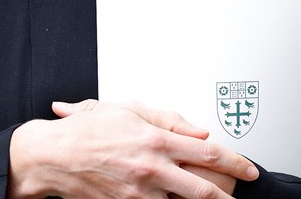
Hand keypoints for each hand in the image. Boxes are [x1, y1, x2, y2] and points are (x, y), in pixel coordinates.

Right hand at [8, 99, 258, 198]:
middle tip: (238, 198)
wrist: (51, 156)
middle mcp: (151, 168)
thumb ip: (171, 120)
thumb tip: (201, 132)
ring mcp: (138, 193)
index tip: (250, 170)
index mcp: (157, 140)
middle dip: (226, 196)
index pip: (209, 153)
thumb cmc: (89, 130)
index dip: (236, 163)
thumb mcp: (133, 110)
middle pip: (202, 189)